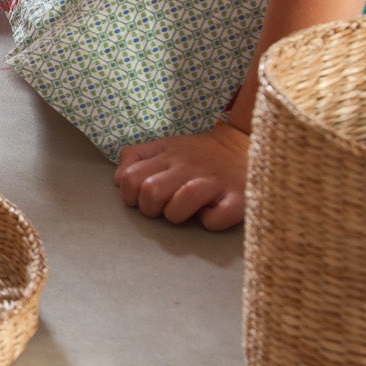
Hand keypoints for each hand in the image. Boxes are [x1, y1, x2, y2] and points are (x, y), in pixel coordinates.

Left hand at [113, 124, 249, 230]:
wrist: (247, 144)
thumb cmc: (200, 153)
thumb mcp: (165, 145)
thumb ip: (137, 157)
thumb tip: (118, 180)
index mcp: (167, 155)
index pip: (130, 178)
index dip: (129, 195)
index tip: (141, 199)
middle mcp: (188, 167)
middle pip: (151, 193)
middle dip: (150, 209)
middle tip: (162, 208)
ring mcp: (213, 182)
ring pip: (178, 206)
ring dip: (176, 216)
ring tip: (184, 211)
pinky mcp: (237, 198)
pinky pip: (215, 219)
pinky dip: (209, 222)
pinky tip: (210, 214)